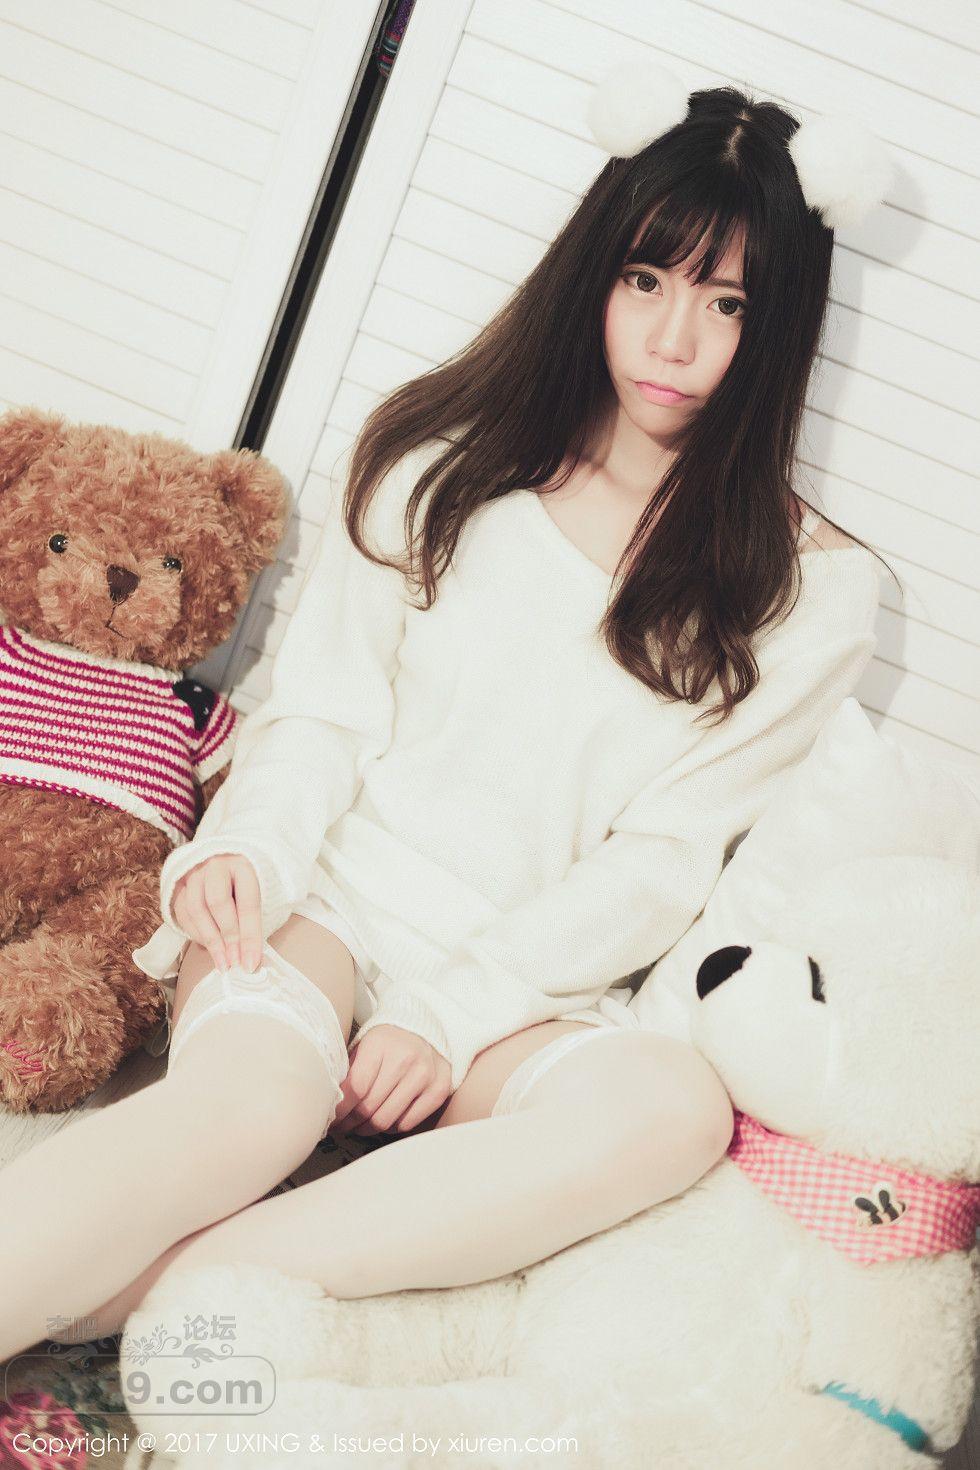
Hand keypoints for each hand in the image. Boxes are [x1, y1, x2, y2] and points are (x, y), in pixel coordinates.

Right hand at [171, 854, 262, 973]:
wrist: (222, 862)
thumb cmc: (244, 883)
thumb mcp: (257, 894)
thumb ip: (253, 923)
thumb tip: (250, 960)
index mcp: (243, 865)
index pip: (248, 903)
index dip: (249, 936)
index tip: (250, 963)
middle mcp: (215, 865)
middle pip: (218, 903)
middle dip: (227, 938)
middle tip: (234, 963)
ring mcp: (193, 872)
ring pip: (196, 909)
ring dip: (210, 940)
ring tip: (222, 962)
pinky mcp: (178, 884)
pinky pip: (182, 912)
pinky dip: (195, 933)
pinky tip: (208, 947)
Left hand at [333, 1025, 451, 1136]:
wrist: (424, 1030)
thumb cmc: (386, 1042)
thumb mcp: (364, 1046)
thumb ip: (348, 1073)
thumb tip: (329, 1105)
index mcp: (380, 1044)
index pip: (356, 1088)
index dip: (340, 1110)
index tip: (331, 1118)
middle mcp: (406, 1059)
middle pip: (369, 1107)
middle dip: (350, 1122)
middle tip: (342, 1126)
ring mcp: (425, 1075)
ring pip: (386, 1120)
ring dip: (367, 1129)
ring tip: (358, 1127)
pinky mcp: (438, 1090)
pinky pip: (407, 1124)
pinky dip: (391, 1127)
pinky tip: (383, 1119)